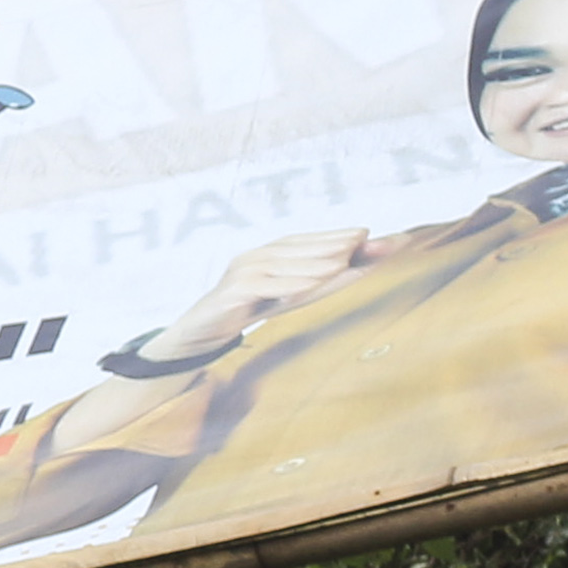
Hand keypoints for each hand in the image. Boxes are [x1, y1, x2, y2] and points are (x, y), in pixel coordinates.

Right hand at [153, 229, 376, 357]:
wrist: (197, 334)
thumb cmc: (245, 311)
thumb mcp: (284, 297)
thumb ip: (316, 283)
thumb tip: (356, 267)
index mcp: (267, 255)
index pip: (305, 240)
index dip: (336, 235)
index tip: (370, 233)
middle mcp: (253, 257)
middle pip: (297, 246)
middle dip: (333, 242)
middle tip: (365, 238)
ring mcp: (240, 274)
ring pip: (283, 263)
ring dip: (316, 260)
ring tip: (345, 257)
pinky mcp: (231, 294)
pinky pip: (263, 286)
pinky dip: (288, 283)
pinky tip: (310, 282)